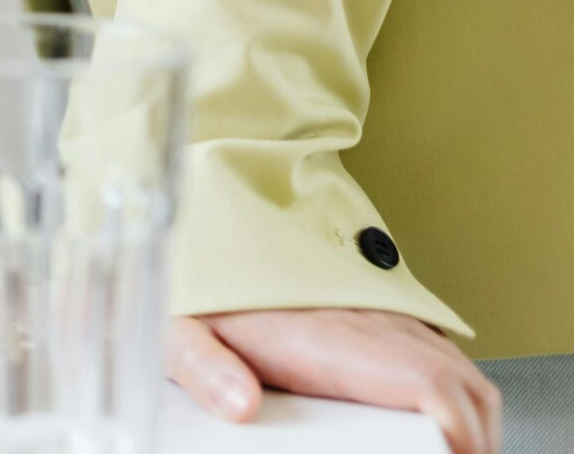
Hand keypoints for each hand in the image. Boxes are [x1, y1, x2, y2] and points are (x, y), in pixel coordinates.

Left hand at [170, 311, 499, 453]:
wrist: (204, 221)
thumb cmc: (195, 284)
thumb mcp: (179, 331)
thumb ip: (205, 369)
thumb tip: (240, 406)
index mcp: (323, 336)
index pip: (428, 384)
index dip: (456, 432)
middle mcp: (366, 320)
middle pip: (461, 383)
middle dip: (474, 436)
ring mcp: (379, 311)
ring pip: (457, 366)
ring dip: (467, 413)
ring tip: (447, 449)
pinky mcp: (380, 306)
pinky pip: (438, 348)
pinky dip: (453, 387)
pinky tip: (428, 415)